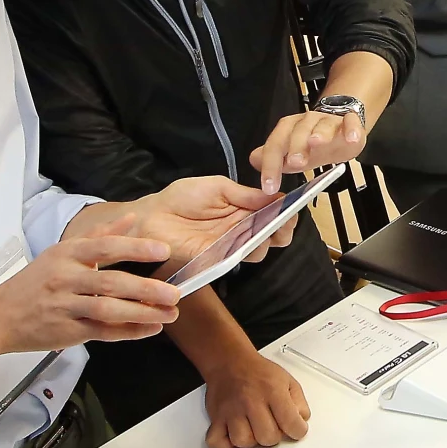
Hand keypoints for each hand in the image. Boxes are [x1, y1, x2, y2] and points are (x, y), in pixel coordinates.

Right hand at [0, 230, 181, 353]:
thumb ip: (99, 236)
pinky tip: (150, 328)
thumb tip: (130, 218)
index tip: (163, 250)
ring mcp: (65, 306)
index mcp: (67, 255)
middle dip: (146, 288)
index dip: (135, 248)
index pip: (105, 247)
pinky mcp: (66, 332)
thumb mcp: (62, 252)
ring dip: (142, 313)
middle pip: (110, 282)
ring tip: (169, 313)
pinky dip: (128, 332)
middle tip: (175, 292)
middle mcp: (65, 279)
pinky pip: (102, 332)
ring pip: (107, 310)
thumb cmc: (34, 283)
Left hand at [106, 177, 282, 268]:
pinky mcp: (217, 260)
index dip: (287, 212)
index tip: (293, 207)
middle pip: (274, 236)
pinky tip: (247, 240)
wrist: (153, 215)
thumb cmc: (183, 197)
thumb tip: (275, 195)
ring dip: (266, 240)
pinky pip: (238, 259)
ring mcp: (230, 247)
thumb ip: (245, 194)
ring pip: (260, 250)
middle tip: (282, 222)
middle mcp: (242, 230)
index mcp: (245, 209)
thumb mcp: (218, 187)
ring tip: (263, 230)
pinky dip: (246, 251)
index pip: (274, 214)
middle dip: (284, 229)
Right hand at [199, 348, 311, 447]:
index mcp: (272, 391)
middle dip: (274, 436)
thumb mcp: (288, 381)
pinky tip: (235, 434)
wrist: (231, 362)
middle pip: (268, 438)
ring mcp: (231, 410)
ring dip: (251, 440)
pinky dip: (226, 444)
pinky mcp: (216, 417)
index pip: (291, 424)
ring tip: (254, 428)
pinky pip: (218, 442)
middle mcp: (251, 401)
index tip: (295, 428)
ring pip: (244, 442)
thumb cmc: (258, 372)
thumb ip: (299, 403)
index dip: (298, 431)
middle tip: (272, 425)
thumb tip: (301, 422)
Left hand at [248, 106, 367, 191]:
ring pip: (323, 125)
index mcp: (289, 129)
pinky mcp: (349, 122)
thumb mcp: (289, 153)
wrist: (339, 129)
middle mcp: (307, 122)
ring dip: (320, 134)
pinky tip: (351, 138)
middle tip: (294, 163)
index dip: (270, 165)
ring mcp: (328, 121)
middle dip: (296, 147)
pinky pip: (350, 122)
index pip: (275, 144)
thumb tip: (254, 160)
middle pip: (298, 132)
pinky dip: (351, 129)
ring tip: (317, 143)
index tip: (269, 186)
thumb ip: (271, 159)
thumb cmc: (311, 143)